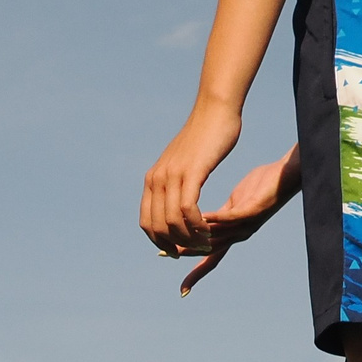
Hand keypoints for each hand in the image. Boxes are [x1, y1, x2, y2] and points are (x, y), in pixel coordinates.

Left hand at [138, 104, 242, 256]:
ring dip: (189, 237)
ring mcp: (173, 175)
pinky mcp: (192, 172)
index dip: (160, 242)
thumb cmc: (204, 139)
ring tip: (205, 241)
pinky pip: (188, 208)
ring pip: (172, 221)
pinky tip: (208, 228)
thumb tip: (172, 199)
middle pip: (157, 226)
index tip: (178, 250)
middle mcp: (157, 179)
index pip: (146, 223)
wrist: (215, 111)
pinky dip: (197, 224)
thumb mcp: (183, 164)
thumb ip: (174, 182)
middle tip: (195, 249)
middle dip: (175, 244)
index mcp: (152, 180)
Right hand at [176, 146, 299, 294]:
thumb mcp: (234, 204)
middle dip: (189, 255)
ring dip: (198, 237)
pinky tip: (202, 216)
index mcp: (233, 234)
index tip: (183, 290)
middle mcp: (240, 234)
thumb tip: (202, 222)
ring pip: (219, 236)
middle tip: (168, 256)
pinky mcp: (254, 210)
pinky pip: (232, 217)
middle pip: (211, 252)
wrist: (286, 175)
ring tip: (178, 236)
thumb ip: (219, 216)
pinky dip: (216, 218)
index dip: (197, 274)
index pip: (211, 260)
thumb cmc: (260, 186)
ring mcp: (247, 224)